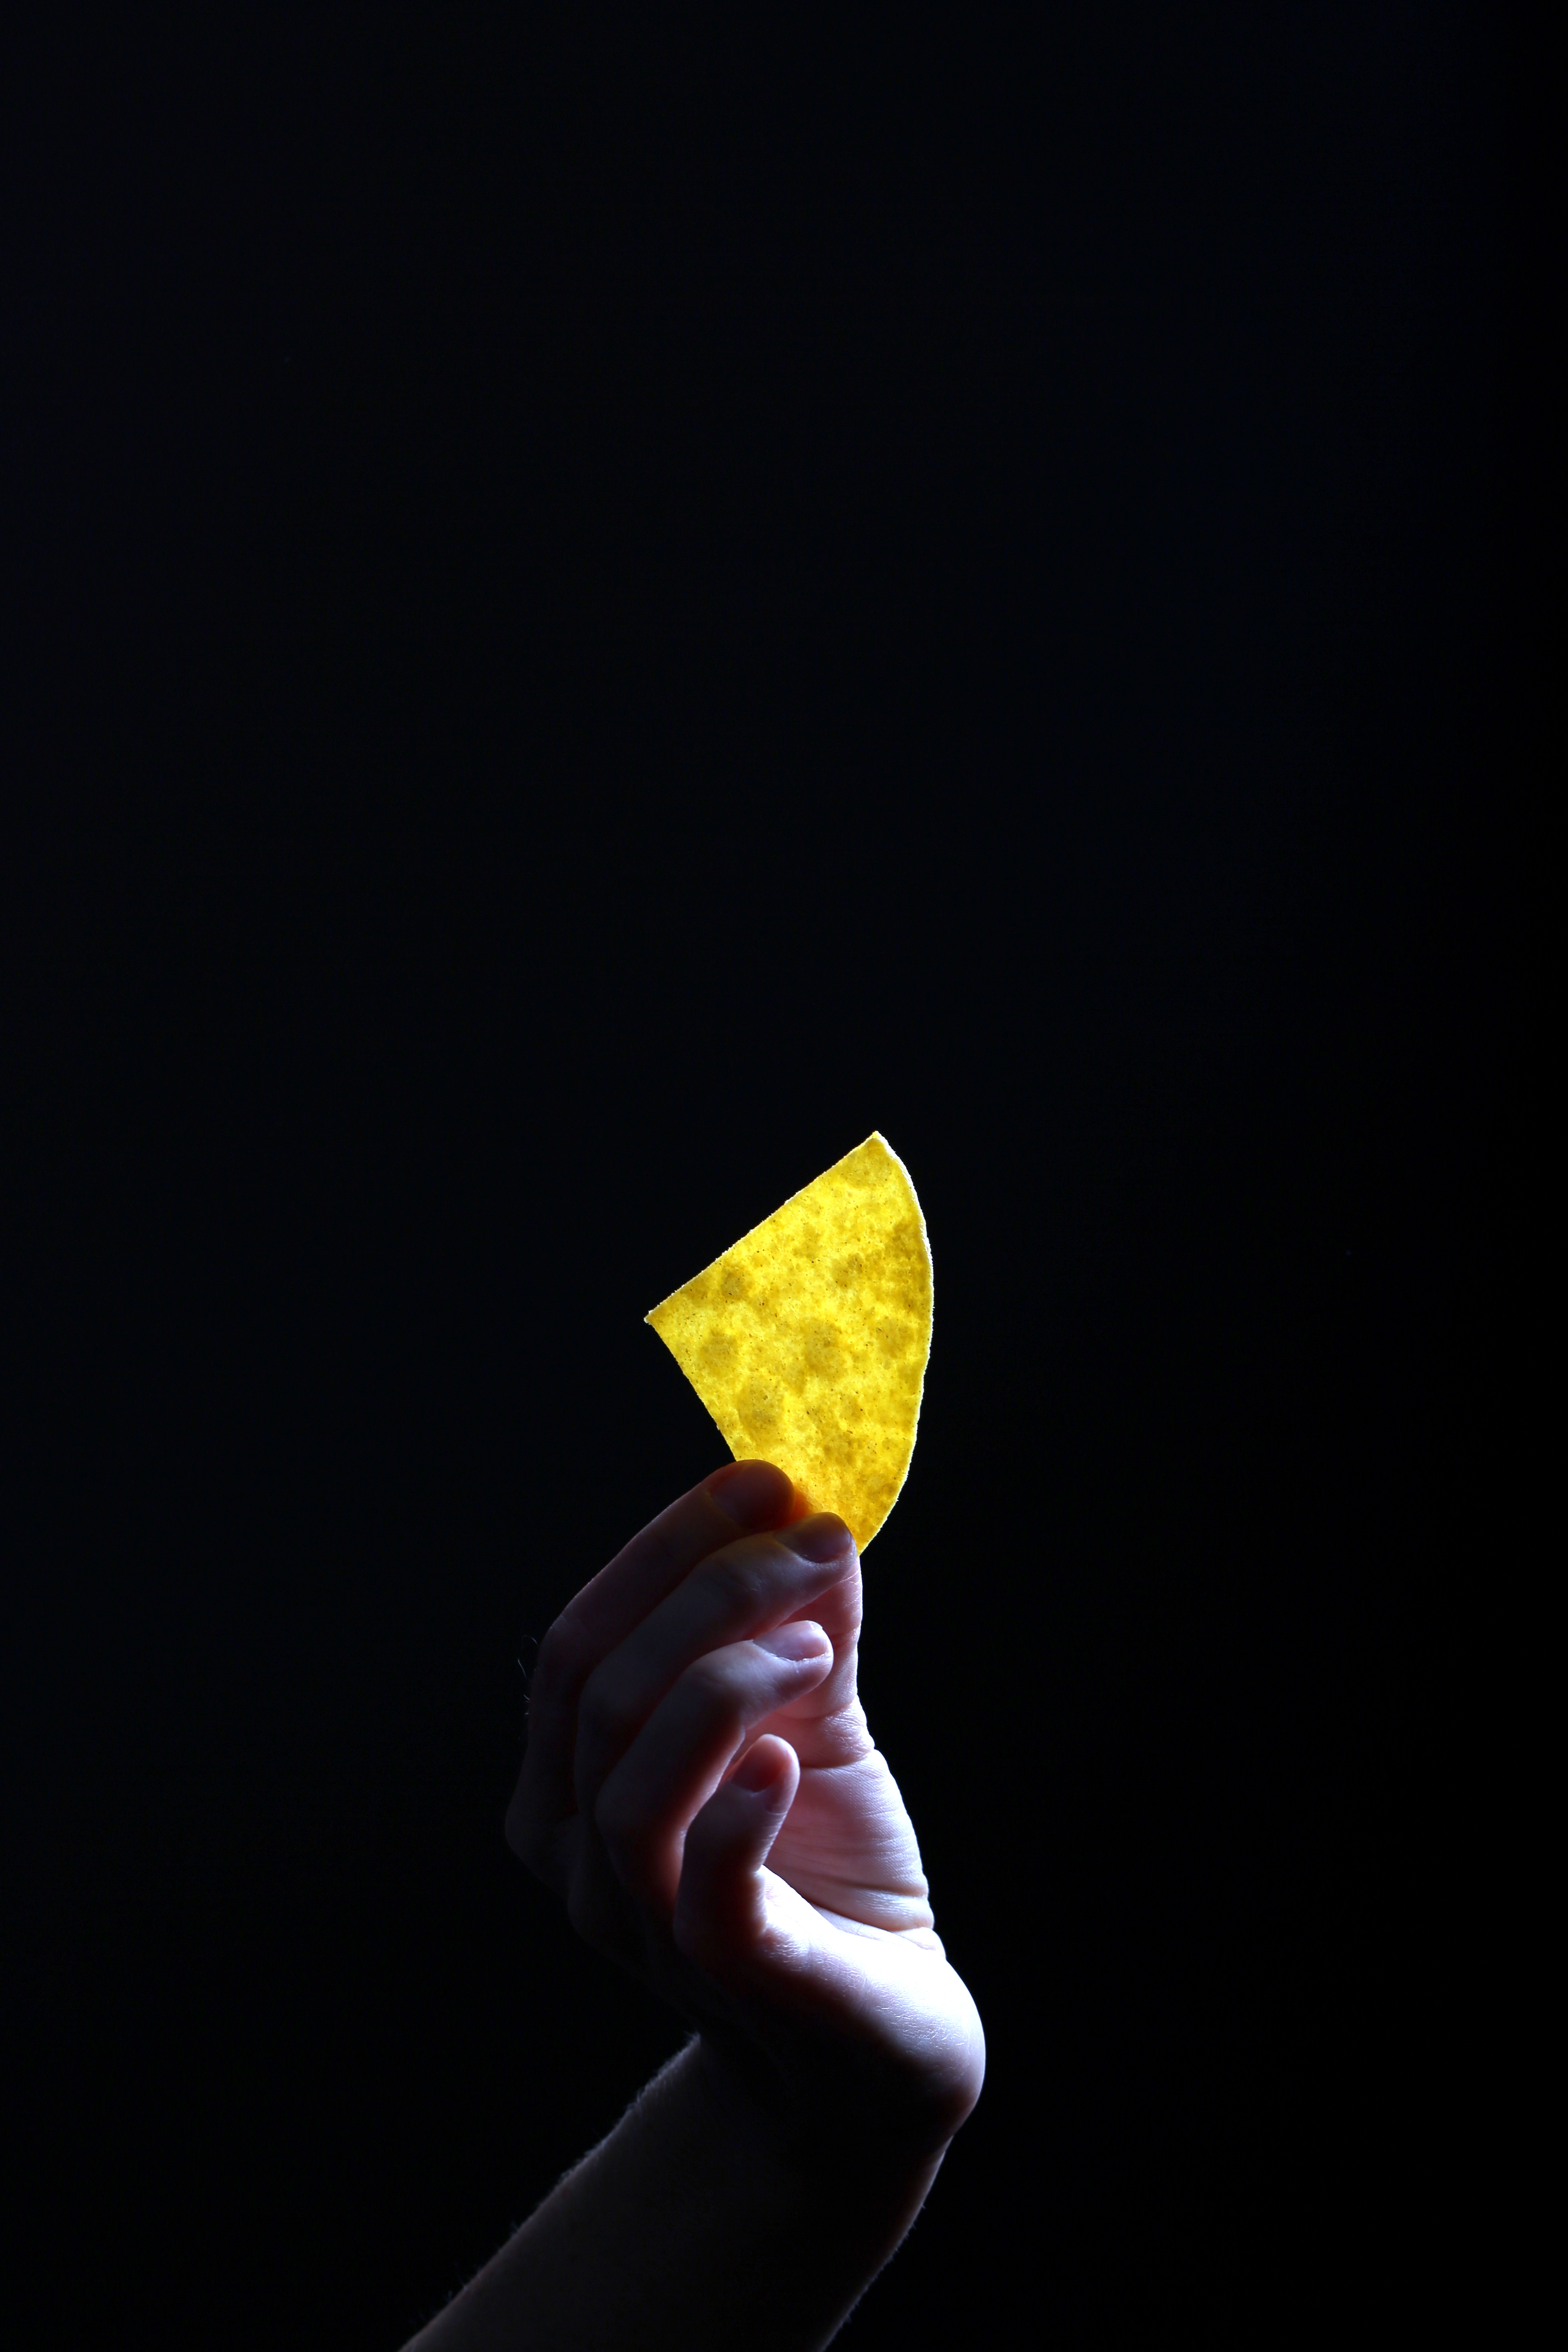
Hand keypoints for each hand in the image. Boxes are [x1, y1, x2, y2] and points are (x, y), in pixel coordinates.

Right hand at [505, 1461, 983, 2167]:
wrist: (884, 2033)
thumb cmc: (827, 1865)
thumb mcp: (810, 1721)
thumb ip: (798, 1623)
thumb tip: (806, 1507)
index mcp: (572, 1791)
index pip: (577, 1644)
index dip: (661, 1550)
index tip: (760, 1479)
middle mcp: (582, 1864)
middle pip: (598, 1694)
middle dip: (704, 1591)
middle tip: (812, 1539)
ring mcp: (649, 1931)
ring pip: (631, 1783)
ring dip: (725, 1678)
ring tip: (817, 1643)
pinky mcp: (737, 1981)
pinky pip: (703, 1887)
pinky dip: (739, 1805)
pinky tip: (792, 1755)